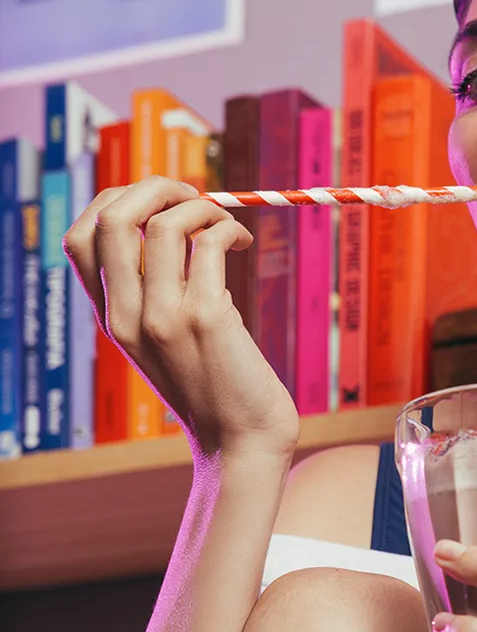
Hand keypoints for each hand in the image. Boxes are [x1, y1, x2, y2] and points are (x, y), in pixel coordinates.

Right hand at [63, 177, 298, 459]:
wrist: (241, 444)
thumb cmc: (216, 388)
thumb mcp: (169, 340)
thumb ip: (160, 294)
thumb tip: (181, 226)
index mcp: (111, 319)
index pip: (79, 237)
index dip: (117, 201)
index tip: (161, 203)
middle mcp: (126, 316)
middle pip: (111, 217)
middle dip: (155, 187)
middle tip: (196, 196)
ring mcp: (163, 318)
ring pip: (162, 224)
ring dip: (203, 206)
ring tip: (228, 224)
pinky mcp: (206, 319)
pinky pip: (209, 245)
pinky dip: (229, 228)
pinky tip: (243, 241)